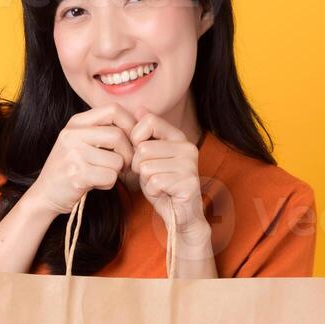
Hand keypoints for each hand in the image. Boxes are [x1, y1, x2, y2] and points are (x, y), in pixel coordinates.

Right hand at [27, 104, 137, 216]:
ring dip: (117, 172)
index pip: (113, 110)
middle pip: (118, 135)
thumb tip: (139, 123)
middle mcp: (72, 134)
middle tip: (124, 165)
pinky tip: (97, 183)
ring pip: (117, 160)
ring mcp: (73, 154)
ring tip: (103, 174)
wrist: (44, 194)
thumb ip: (102, 130)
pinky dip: (109, 183)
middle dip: (128, 153)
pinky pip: (110, 177)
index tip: (132, 140)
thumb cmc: (70, 167)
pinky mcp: (77, 175)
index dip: (130, 124)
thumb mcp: (80, 141)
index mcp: (76, 122)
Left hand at [128, 107, 210, 245]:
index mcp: (178, 136)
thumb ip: (143, 135)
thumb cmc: (161, 184)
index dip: (134, 139)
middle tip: (151, 176)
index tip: (139, 154)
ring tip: (158, 185)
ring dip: (145, 180)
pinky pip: (155, 182)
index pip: (148, 121)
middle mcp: (187, 147)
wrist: (179, 214)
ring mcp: (190, 165)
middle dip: (138, 166)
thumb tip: (138, 108)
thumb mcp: (147, 157)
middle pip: (143, 148)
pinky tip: (163, 193)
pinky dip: (152, 192)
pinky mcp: (188, 182)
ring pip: (146, 166)